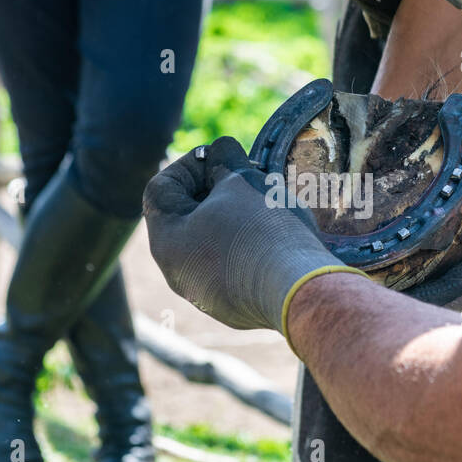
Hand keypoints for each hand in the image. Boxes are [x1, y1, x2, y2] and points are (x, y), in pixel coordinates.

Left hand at [142, 136, 361, 336]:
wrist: (299, 292)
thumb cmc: (263, 230)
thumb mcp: (241, 179)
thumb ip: (224, 158)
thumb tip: (218, 153)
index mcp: (167, 240)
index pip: (161, 187)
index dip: (190, 164)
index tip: (223, 159)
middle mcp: (177, 273)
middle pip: (187, 217)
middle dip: (216, 191)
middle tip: (248, 180)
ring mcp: (205, 295)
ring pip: (211, 244)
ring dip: (234, 219)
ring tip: (265, 208)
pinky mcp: (233, 308)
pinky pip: (233, 268)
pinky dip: (248, 248)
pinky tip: (275, 240)